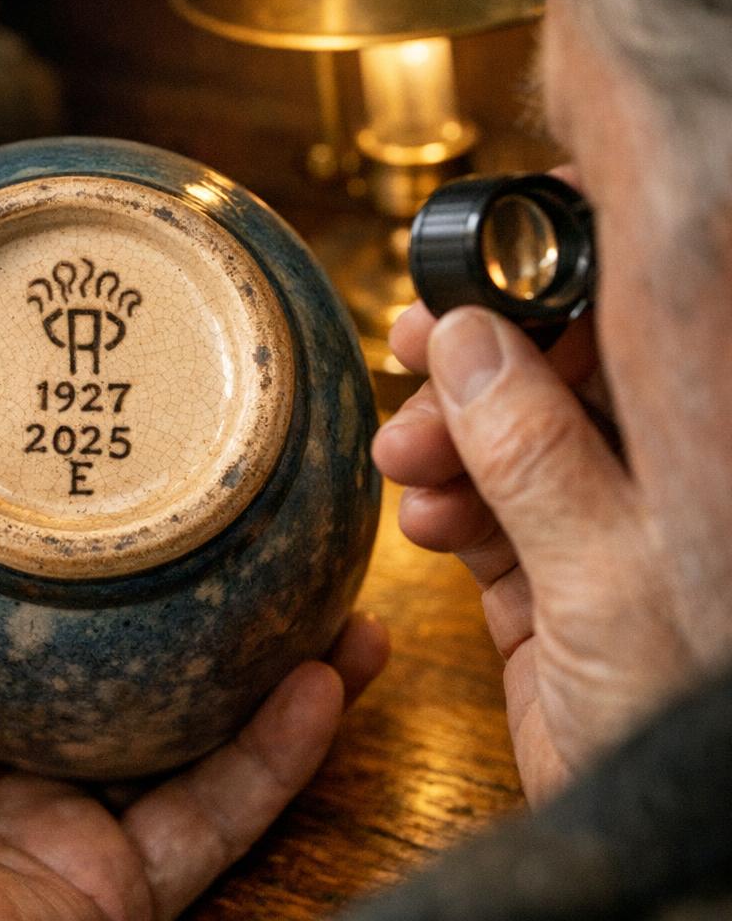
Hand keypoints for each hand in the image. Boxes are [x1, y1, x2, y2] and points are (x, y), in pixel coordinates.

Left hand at [0, 321, 387, 920]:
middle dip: (204, 591)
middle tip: (262, 518)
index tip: (133, 448)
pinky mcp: (113, 888)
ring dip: (274, 668)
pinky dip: (278, 756)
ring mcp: (64, 816)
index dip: (82, 519)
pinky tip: (329, 680)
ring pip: (196, 731)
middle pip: (128, 653)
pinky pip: (216, 815)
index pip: (24, 583)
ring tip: (340, 598)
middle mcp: (3, 740)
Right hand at [372, 299, 692, 801]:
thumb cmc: (675, 716)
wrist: (637, 839)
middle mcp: (652, 479)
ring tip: (405, 457)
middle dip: (479, 363)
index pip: (641, 328)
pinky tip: (428, 523)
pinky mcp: (544, 572)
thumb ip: (536, 454)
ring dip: (446, 441)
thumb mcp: (607, 577)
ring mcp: (596, 525)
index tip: (485, 266)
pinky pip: (483, 511)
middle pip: (557, 375)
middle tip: (414, 346)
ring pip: (507, 441)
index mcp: (700, 457)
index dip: (562, 284)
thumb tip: (469, 344)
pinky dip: (445, 507)